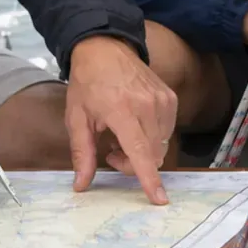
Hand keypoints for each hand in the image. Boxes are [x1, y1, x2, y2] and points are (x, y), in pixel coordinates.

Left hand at [64, 34, 178, 203]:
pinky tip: (135, 125)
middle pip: (152, 155)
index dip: (149, 179)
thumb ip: (82, 153)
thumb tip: (81, 185)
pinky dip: (152, 136)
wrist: (105, 48)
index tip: (159, 199)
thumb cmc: (87, 82)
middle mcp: (148, 106)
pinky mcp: (170, 98)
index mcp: (122, 111)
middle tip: (111, 151)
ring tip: (121, 135)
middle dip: (133, 163)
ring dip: (143, 150)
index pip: (140, 153)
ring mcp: (163, 101)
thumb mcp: (77, 118)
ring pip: (161, 145)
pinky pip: (167, 130)